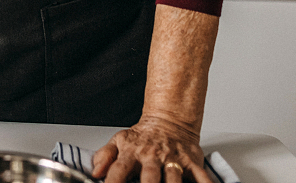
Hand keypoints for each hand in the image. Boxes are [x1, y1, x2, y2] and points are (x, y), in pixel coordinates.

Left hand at [92, 115, 213, 182]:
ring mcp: (173, 160)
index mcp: (132, 153)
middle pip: (149, 177)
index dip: (113, 182)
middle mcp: (152, 157)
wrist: (169, 120)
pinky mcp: (191, 162)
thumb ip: (105, 156)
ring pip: (173, 178)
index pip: (119, 170)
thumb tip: (95, 172)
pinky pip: (201, 176)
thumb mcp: (119, 140)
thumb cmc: (143, 136)